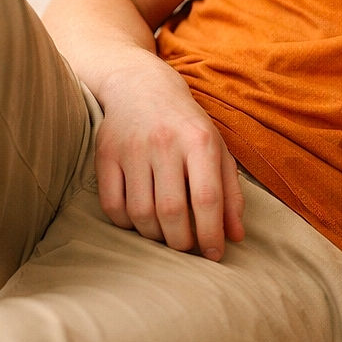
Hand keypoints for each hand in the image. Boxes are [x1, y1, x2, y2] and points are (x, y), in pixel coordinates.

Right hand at [92, 59, 244, 259]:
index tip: (214, 254)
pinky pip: (112, 206)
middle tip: (188, 247)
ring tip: (166, 234)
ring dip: (155, 236)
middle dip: (182, 241)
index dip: (211, 233)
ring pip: (141, 214)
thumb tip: (236, 236)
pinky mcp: (105, 155)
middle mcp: (165, 143)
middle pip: (172, 212)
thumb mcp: (217, 148)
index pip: (206, 198)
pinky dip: (127, 223)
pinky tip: (140, 220)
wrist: (141, 86)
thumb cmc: (187, 124)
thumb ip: (230, 192)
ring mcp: (132, 149)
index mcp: (200, 140)